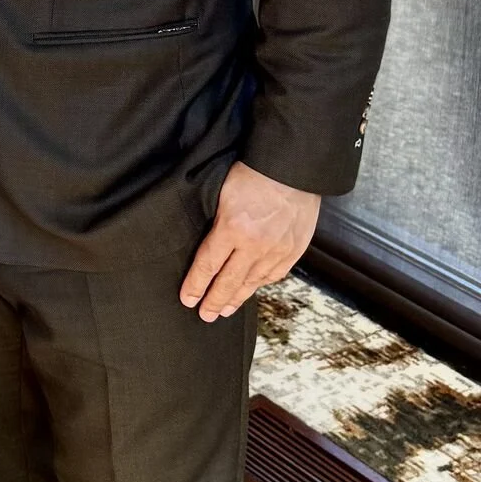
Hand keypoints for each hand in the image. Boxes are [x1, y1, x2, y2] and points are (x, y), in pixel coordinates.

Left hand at [180, 160, 319, 322]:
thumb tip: (205, 246)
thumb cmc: (254, 173)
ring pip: (252, 282)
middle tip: (205, 314)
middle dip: (214, 300)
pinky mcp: (293, 249)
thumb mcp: (222, 193)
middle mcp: (255, 245)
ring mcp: (277, 250)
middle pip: (229, 281)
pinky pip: (274, 275)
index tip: (188, 299)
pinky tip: (251, 289)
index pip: (208, 265)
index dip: (196, 286)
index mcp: (233, 228)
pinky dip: (259, 285)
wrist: (293, 167)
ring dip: (236, 298)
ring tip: (225, 309)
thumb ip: (216, 223)